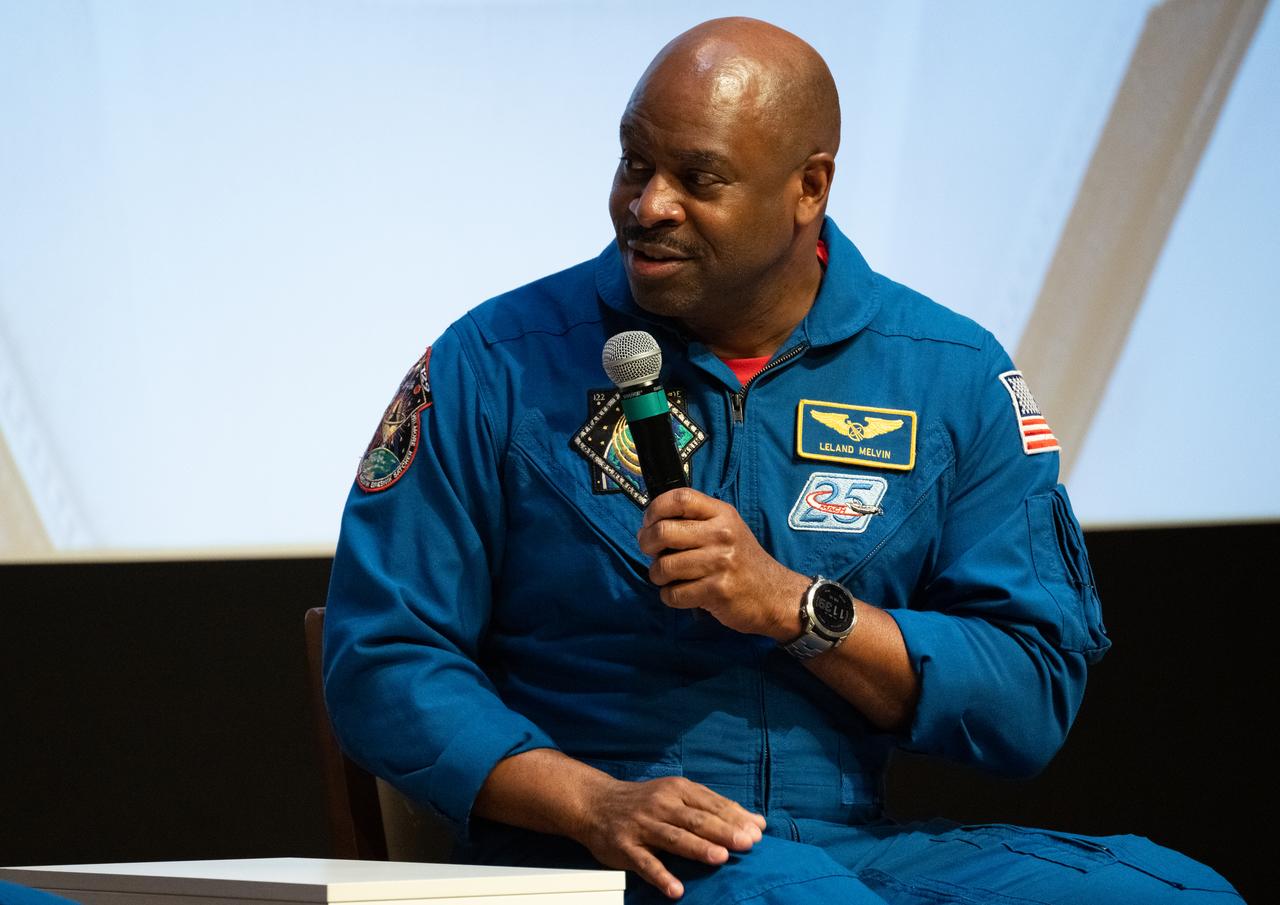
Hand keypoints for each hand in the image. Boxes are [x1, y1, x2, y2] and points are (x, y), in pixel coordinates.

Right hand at [575, 775, 765, 899]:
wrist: (596, 803)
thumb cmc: (645, 801)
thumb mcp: (677, 795)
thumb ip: (713, 807)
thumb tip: (757, 823)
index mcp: (678, 790)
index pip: (711, 804)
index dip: (735, 817)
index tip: (758, 831)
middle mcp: (661, 805)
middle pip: (696, 819)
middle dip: (723, 830)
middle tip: (747, 843)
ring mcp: (642, 826)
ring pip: (674, 838)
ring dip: (698, 848)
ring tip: (721, 858)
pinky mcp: (625, 847)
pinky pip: (645, 864)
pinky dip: (661, 876)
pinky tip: (676, 890)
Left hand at [637, 487, 806, 639]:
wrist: (775, 595)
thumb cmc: (742, 561)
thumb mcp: (727, 529)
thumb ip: (695, 521)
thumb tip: (649, 526)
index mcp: (722, 514)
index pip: (679, 498)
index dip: (655, 509)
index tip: (649, 523)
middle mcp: (722, 534)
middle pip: (664, 531)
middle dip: (647, 544)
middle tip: (652, 552)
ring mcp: (720, 563)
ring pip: (664, 567)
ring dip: (658, 575)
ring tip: (669, 577)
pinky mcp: (717, 591)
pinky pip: (674, 594)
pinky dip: (670, 597)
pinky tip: (683, 593)